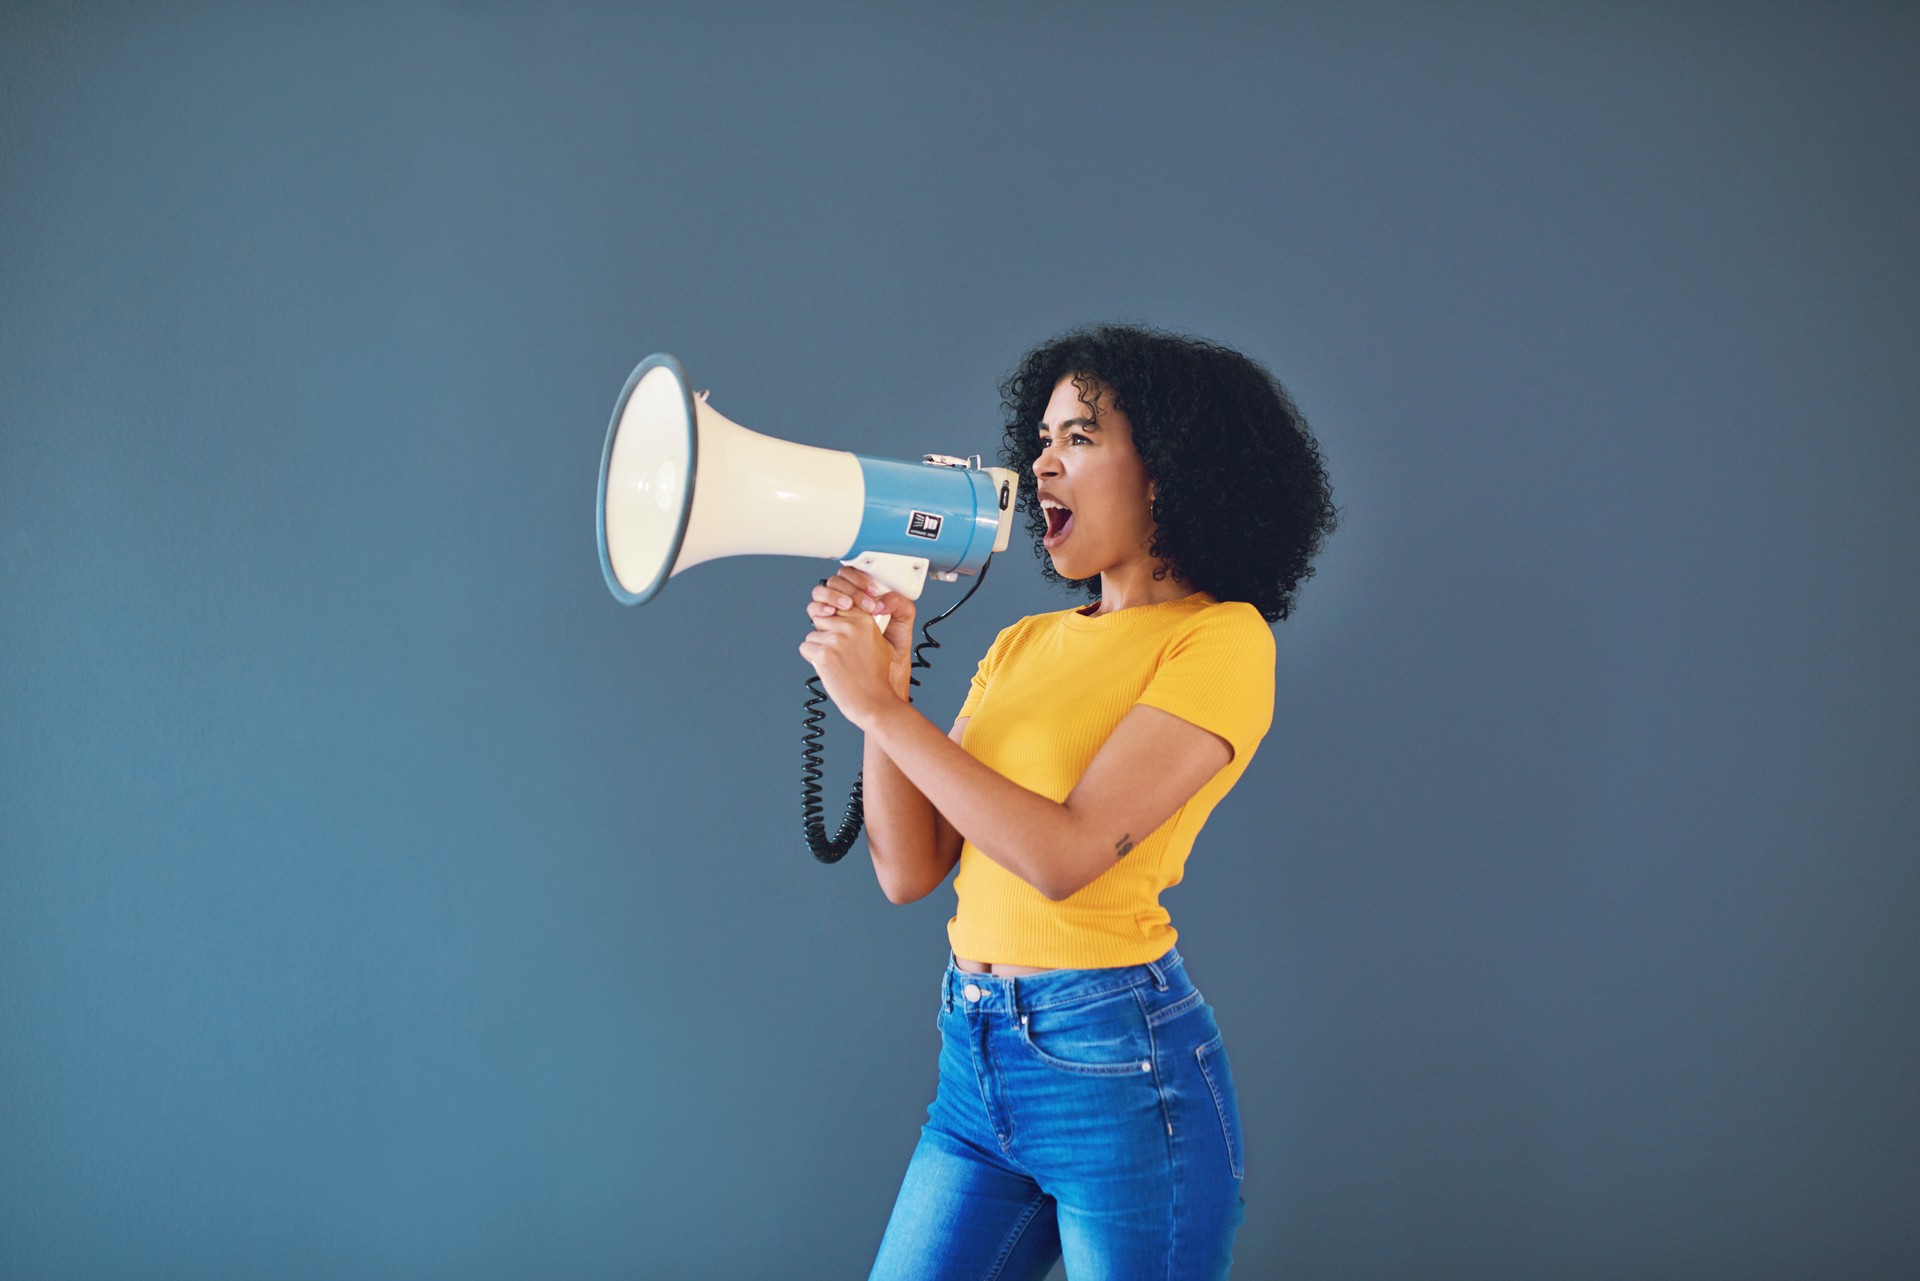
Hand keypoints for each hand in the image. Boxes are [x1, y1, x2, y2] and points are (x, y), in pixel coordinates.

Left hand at [806, 566, 917, 696]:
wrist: (873, 701)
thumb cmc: (876, 676)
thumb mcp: (880, 642)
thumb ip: (862, 625)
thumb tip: (838, 614)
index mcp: (865, 620)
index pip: (838, 606)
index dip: (835, 618)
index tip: (838, 630)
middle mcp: (850, 626)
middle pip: (822, 618)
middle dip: (826, 633)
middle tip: (839, 653)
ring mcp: (835, 639)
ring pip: (813, 634)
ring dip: (819, 648)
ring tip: (837, 663)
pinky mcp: (823, 654)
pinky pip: (806, 648)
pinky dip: (813, 660)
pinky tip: (829, 669)